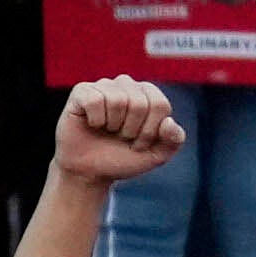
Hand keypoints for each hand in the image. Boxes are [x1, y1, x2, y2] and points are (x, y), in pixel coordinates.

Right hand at [53, 76, 187, 190]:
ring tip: (107, 130)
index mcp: (148, 94)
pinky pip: (95, 101)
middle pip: (140, 104)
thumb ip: (173, 140)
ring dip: (112, 126)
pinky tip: (92, 124)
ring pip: (117, 101)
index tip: (139, 143)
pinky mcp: (82, 91)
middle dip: (131, 130)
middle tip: (120, 138)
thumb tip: (168, 122)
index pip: (160, 105)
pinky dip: (95, 120)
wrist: (90, 172)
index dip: (150, 131)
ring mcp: (104, 85)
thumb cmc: (123, 158)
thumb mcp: (156, 155)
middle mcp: (127, 84)